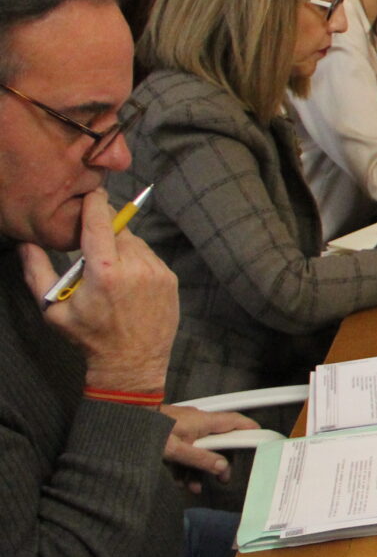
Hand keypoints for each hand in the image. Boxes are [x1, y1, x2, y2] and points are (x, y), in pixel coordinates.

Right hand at [20, 191, 177, 393]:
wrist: (131, 363)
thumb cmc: (89, 338)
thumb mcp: (54, 309)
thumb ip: (37, 272)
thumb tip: (27, 243)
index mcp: (104, 270)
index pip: (100, 220)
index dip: (95, 203)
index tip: (92, 193)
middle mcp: (135, 266)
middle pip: (119, 229)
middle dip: (105, 232)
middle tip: (93, 247)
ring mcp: (156, 272)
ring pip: (135, 243)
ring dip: (121, 248)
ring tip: (109, 273)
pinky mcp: (169, 279)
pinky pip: (150, 258)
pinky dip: (137, 261)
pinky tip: (127, 282)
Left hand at [158, 403, 259, 491]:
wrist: (124, 420)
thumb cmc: (151, 431)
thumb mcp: (177, 450)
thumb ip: (202, 460)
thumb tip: (224, 468)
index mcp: (204, 422)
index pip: (235, 422)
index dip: (250, 430)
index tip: (261, 439)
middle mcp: (197, 423)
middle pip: (218, 442)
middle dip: (220, 462)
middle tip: (222, 480)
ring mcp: (184, 428)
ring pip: (200, 449)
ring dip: (198, 469)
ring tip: (193, 488)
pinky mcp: (171, 434)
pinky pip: (185, 451)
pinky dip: (184, 466)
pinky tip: (177, 481)